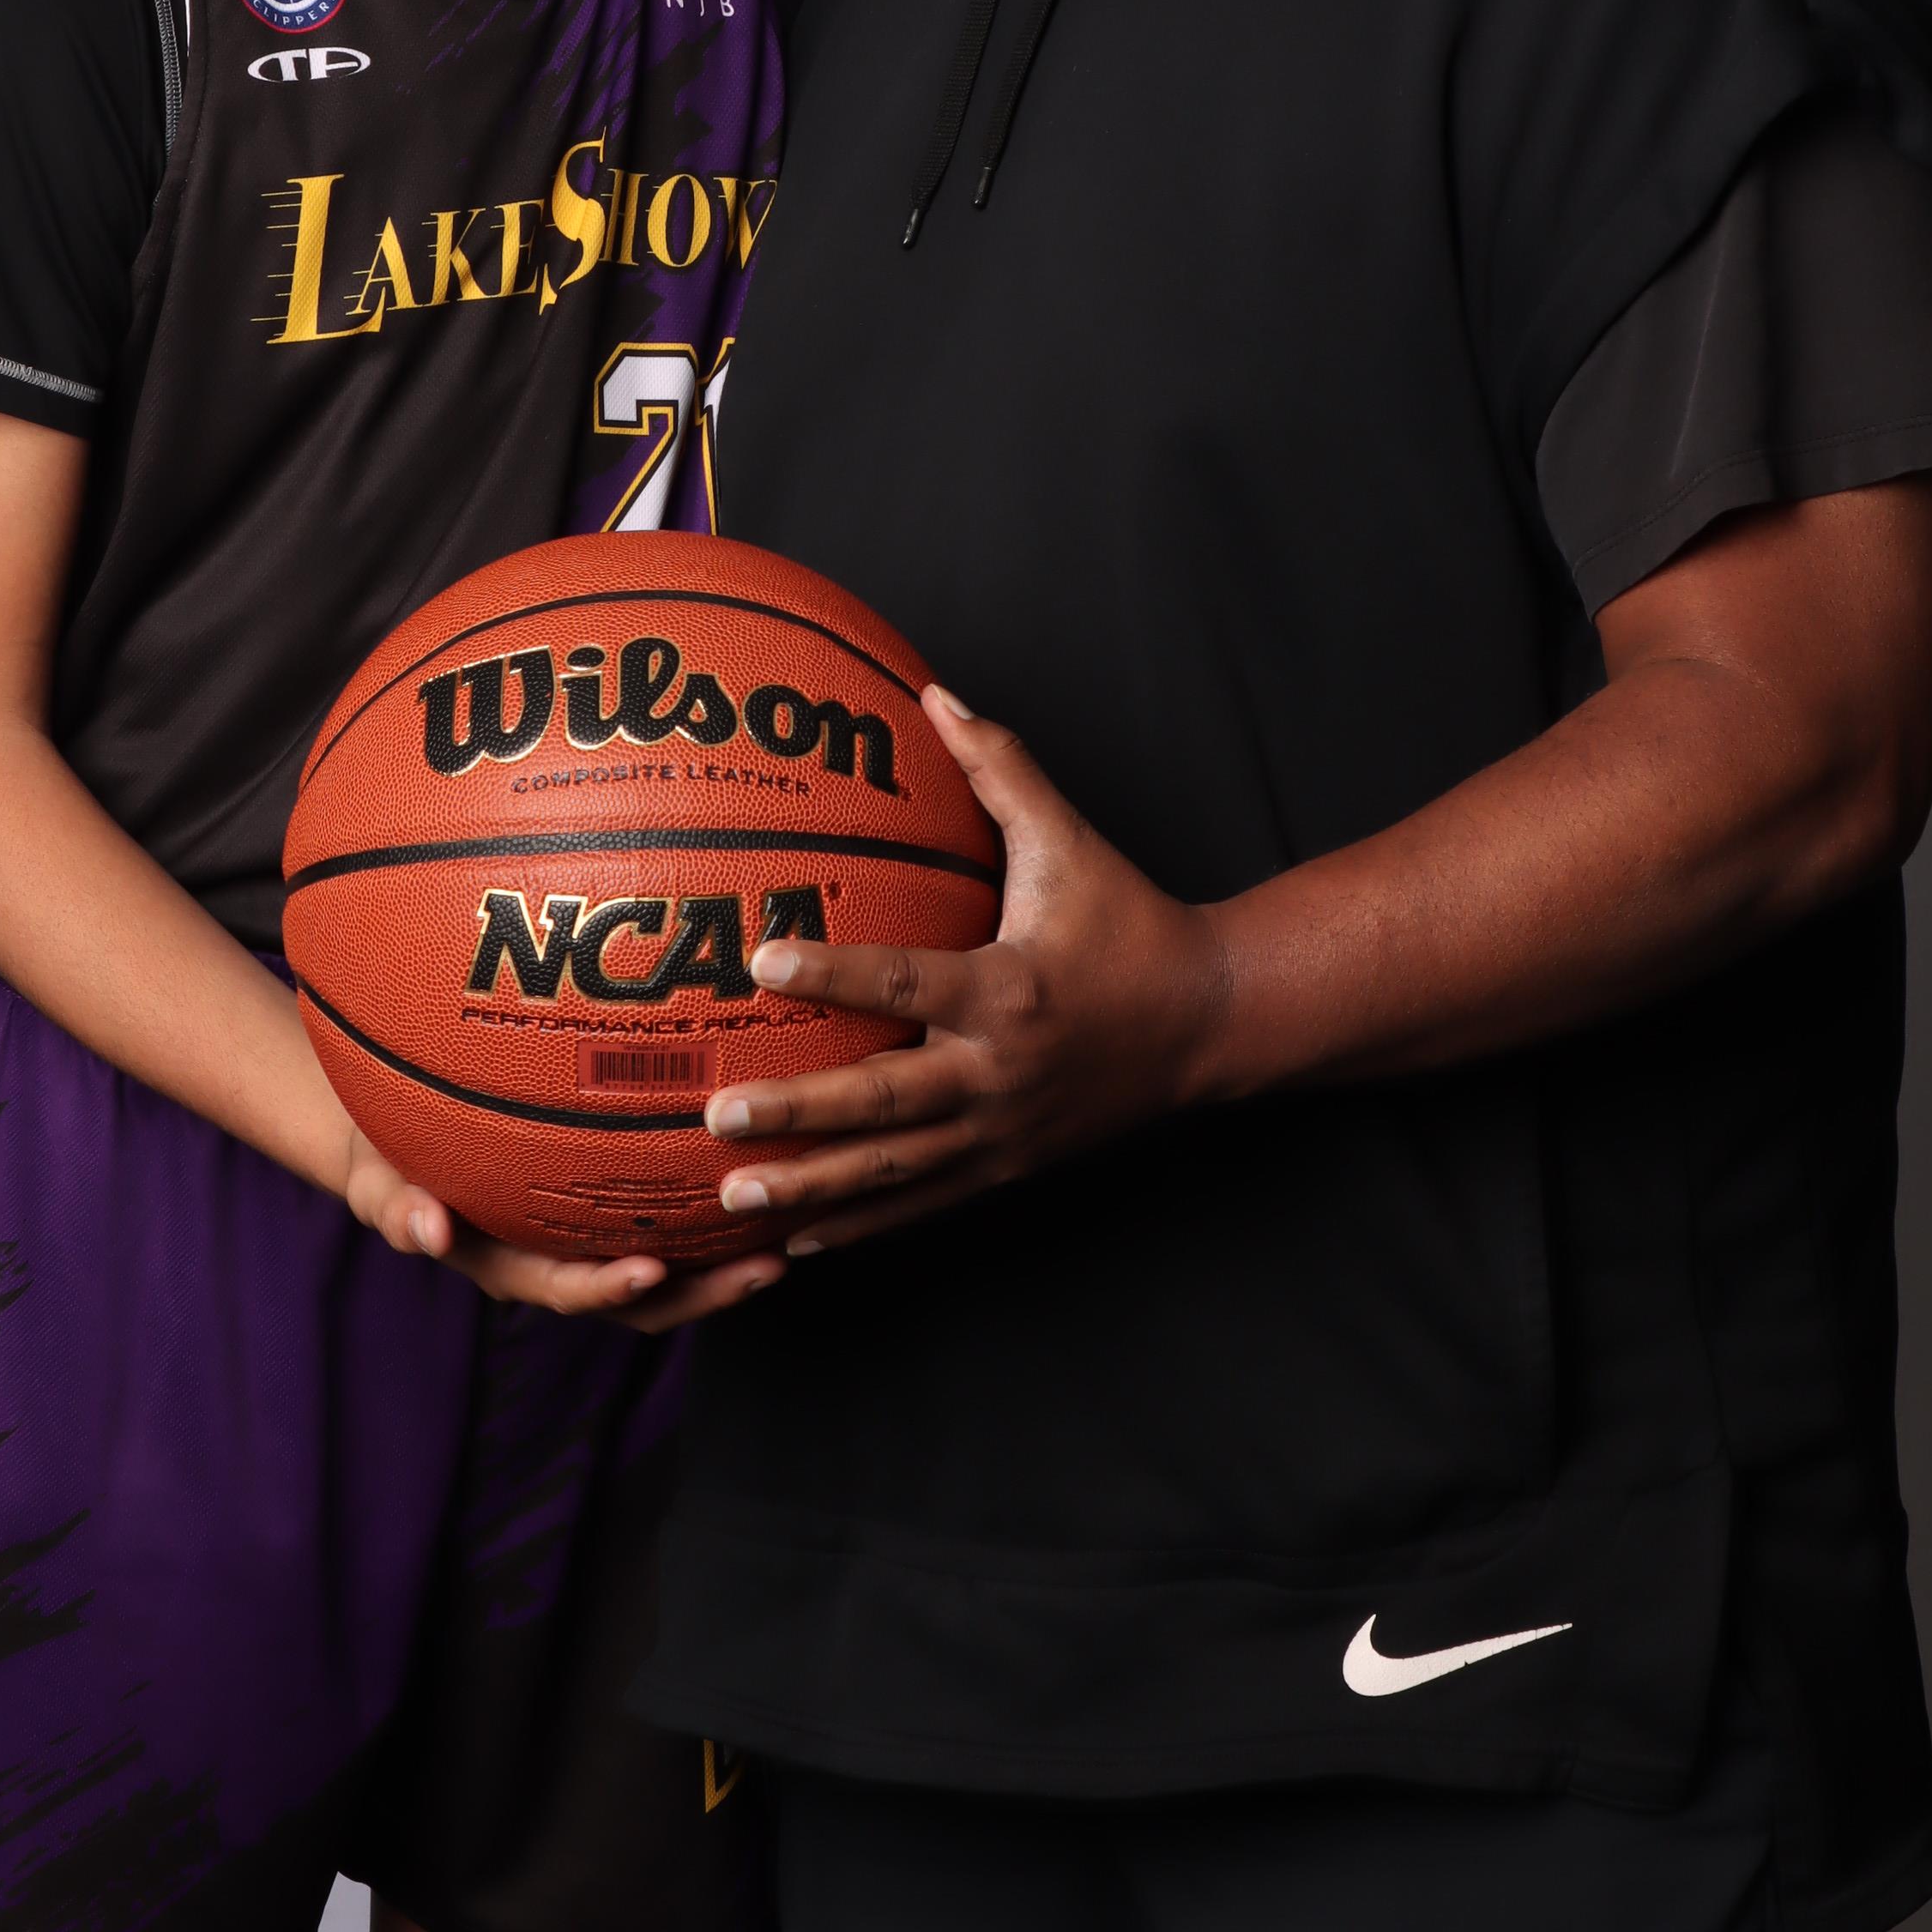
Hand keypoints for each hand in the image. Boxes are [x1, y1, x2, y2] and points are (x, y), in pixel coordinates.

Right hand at [339, 1120, 787, 1326]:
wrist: (393, 1144)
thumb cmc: (387, 1159)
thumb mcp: (377, 1180)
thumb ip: (398, 1206)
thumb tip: (426, 1231)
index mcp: (512, 1268)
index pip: (571, 1291)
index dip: (611, 1287)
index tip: (653, 1271)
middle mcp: (560, 1265)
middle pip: (646, 1299)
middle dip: (707, 1293)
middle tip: (767, 1265)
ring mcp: (587, 1242)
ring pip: (671, 1269)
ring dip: (727, 1263)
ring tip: (789, 1236)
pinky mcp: (605, 1211)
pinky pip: (666, 1218)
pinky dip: (709, 1210)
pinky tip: (762, 1168)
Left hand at [704, 691, 1231, 1251]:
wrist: (1212, 1025)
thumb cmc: (1131, 924)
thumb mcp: (1071, 843)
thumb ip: (1002, 771)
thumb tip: (935, 692)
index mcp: (1010, 990)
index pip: (907, 981)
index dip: (834, 971)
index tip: (761, 960)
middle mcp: (1000, 1074)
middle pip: (886, 1103)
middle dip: (799, 1114)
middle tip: (720, 1111)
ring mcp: (1002, 1134)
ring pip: (894, 1173)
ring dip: (811, 1188)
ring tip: (730, 1195)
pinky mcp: (1006, 1169)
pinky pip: (921, 1204)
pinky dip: (858, 1225)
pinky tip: (792, 1240)